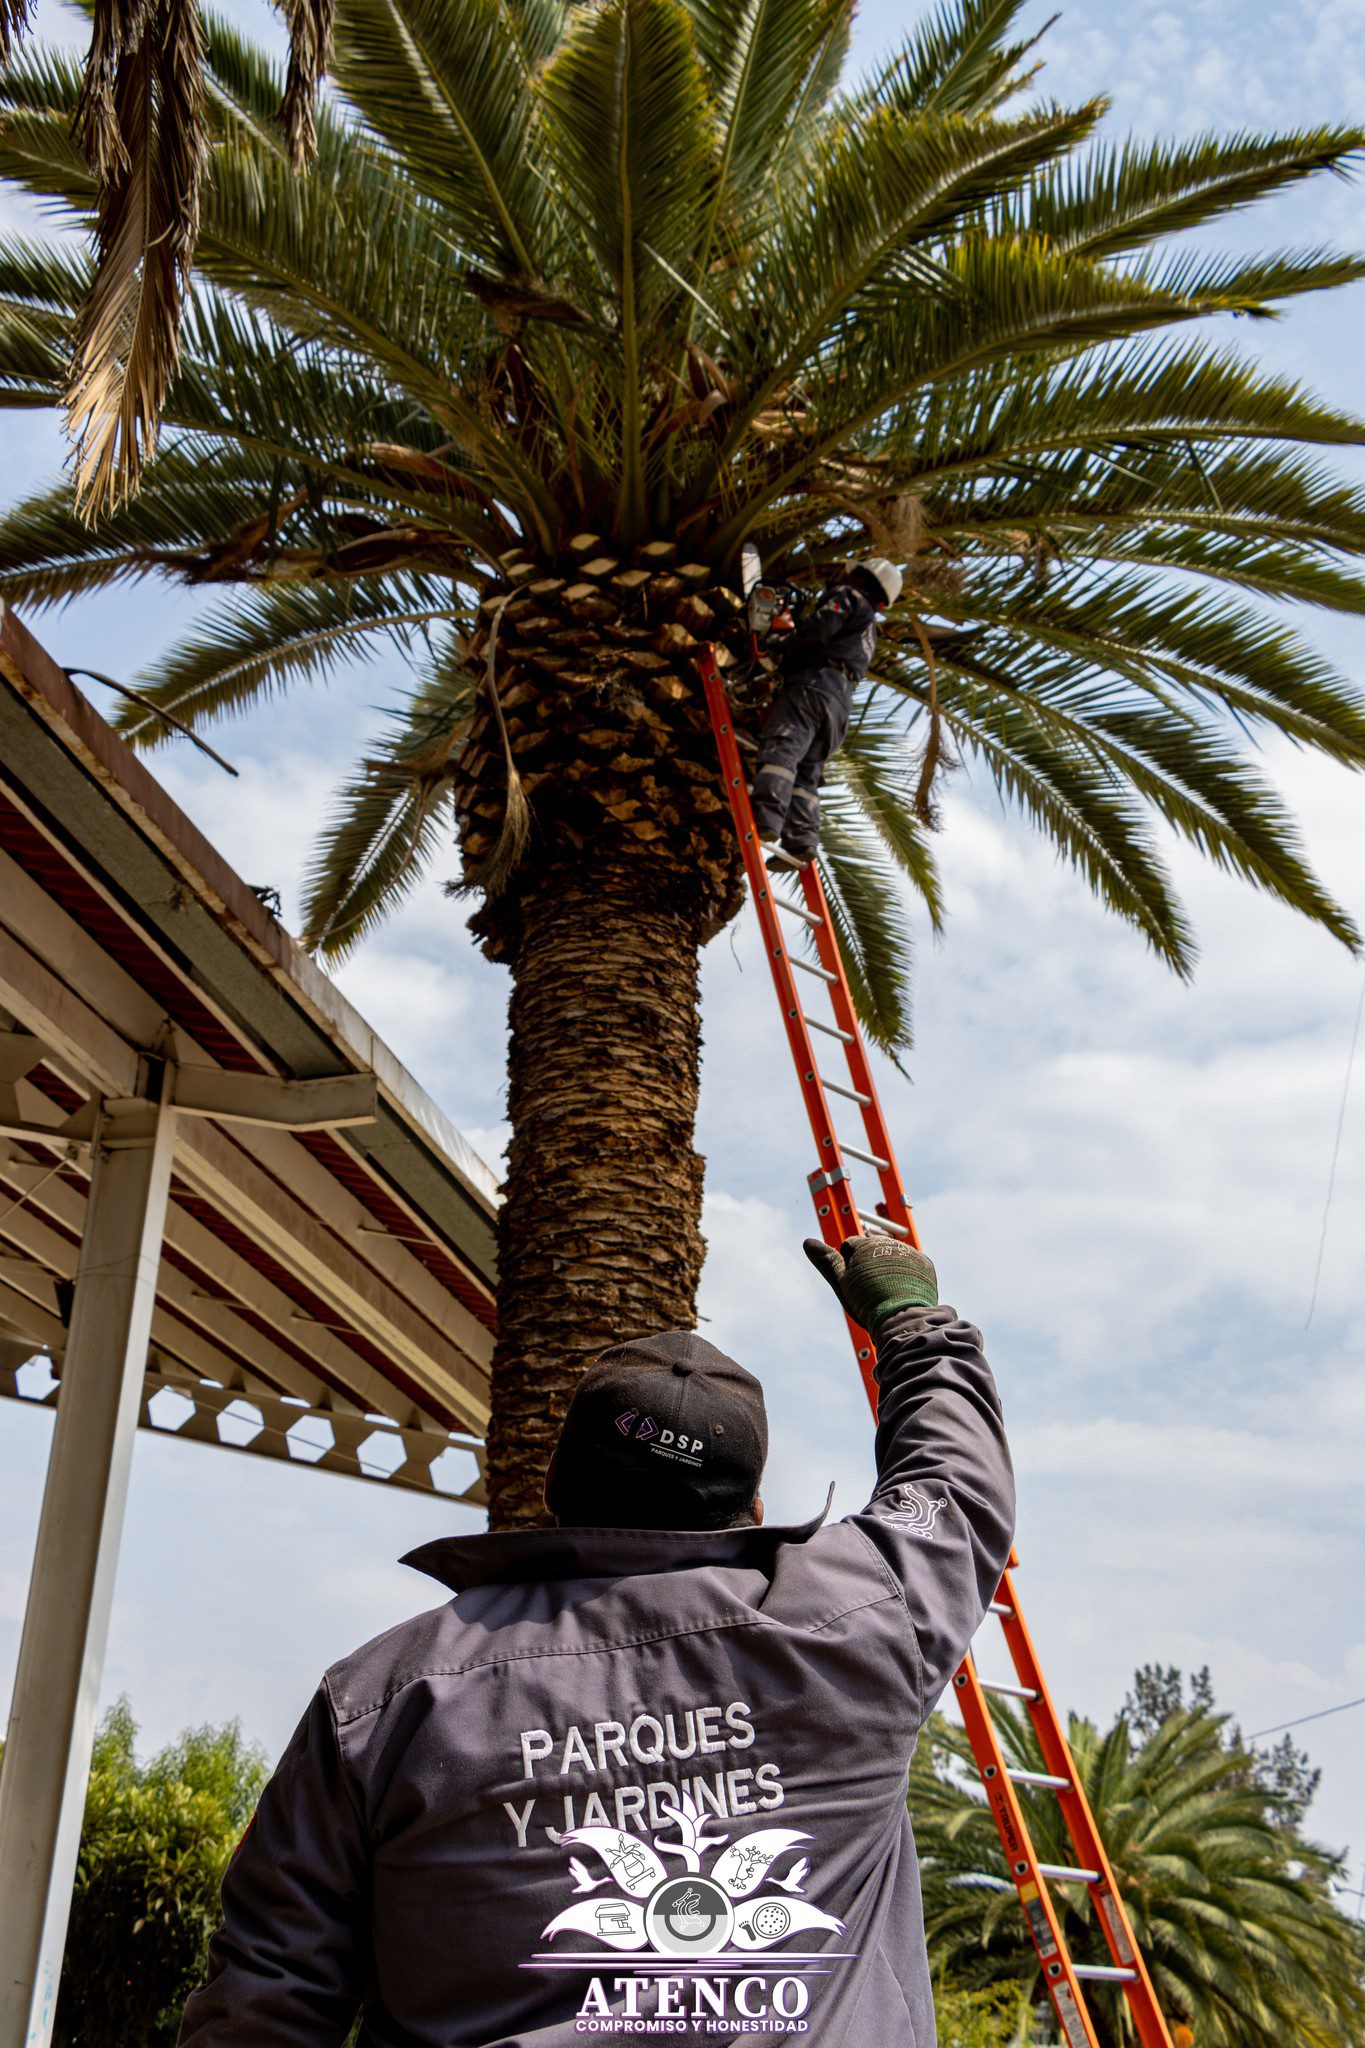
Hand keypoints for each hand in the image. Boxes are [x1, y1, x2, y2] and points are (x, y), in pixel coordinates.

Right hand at [803, 1234, 937, 1337]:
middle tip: (872, 1291)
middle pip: (873, 1252)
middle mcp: (887, 1243)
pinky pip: (914, 1266)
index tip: (856, 1284)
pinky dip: (909, 1277)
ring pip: (893, 1259)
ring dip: (890, 1271)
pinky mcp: (925, 1265)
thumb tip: (807, 1242)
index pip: (849, 1246)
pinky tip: (905, 1294)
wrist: (904, 1318)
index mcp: (863, 1245)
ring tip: (889, 1294)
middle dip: (871, 1266)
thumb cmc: (867, 1301)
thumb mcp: (841, 1282)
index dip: (849, 1267)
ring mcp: (908, 1253)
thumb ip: (826, 1261)